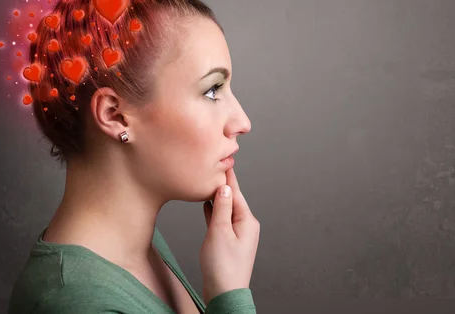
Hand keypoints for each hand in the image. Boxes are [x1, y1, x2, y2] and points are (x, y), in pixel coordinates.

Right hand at [199, 167, 259, 303]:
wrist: (225, 294)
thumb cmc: (223, 266)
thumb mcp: (219, 232)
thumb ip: (221, 208)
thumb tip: (224, 188)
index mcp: (247, 220)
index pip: (235, 192)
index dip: (228, 176)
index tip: (224, 160)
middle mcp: (245, 225)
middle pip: (232, 199)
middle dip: (222, 184)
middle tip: (213, 167)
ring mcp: (237, 234)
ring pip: (225, 209)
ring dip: (217, 197)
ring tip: (209, 182)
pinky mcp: (229, 242)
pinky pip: (221, 220)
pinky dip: (214, 211)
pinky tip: (207, 205)